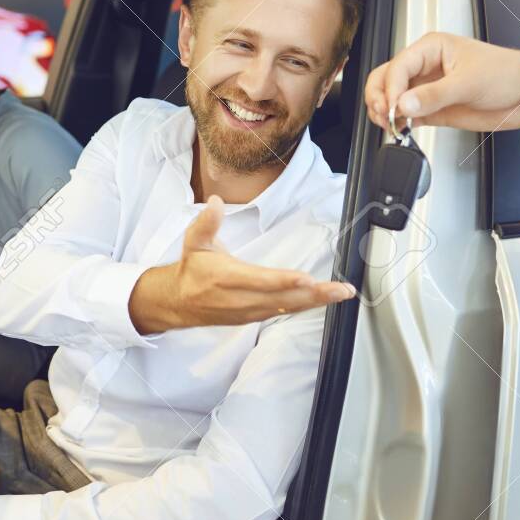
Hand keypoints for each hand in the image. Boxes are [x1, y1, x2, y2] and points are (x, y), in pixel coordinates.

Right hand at [129, 196, 356, 334]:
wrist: (179, 302)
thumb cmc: (192, 269)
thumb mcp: (194, 242)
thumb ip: (206, 223)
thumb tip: (215, 203)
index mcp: (227, 278)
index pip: (261, 281)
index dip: (284, 281)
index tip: (306, 278)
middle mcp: (241, 299)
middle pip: (283, 299)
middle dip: (315, 295)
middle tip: (340, 289)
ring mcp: (250, 312)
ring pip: (288, 308)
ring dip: (316, 302)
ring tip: (340, 294)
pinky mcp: (255, 317)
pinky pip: (284, 313)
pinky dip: (305, 307)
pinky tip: (323, 301)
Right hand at [365, 32, 519, 132]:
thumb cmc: (507, 74)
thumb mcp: (470, 82)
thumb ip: (434, 95)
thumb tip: (404, 104)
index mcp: (431, 49)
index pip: (398, 67)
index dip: (390, 88)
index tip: (393, 108)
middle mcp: (425, 68)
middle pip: (385, 79)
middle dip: (380, 98)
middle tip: (386, 116)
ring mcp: (427, 90)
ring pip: (391, 99)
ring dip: (385, 113)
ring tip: (392, 126)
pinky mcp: (433, 109)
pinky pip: (406, 117)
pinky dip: (399, 125)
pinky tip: (402, 131)